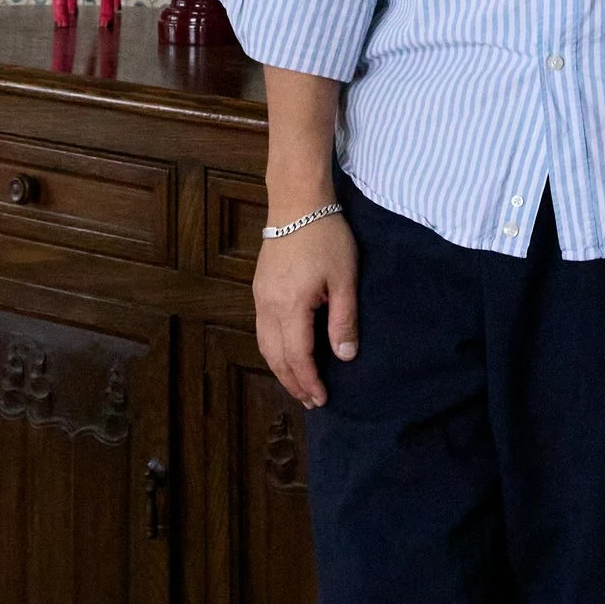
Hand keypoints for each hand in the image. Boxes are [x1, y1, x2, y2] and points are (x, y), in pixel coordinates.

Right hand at [254, 207, 358, 407]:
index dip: (309, 381)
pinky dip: (273, 350)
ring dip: (280, 369)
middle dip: (293, 382)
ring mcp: (260, 297)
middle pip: (275, 356)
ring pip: (264, 345)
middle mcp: (269, 306)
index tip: (322, 398)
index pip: (297, 356)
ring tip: (298, 384)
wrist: (297, 202)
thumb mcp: (344, 279)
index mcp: (291, 305)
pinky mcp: (259, 289)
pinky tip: (285, 354)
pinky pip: (262, 329)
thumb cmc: (326, 237)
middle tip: (311, 401)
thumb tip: (345, 357)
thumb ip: (344, 320)